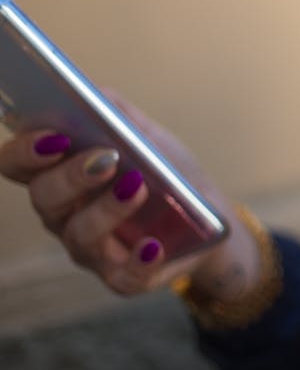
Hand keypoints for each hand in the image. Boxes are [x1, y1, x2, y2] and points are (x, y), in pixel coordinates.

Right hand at [0, 95, 262, 301]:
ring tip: (138, 186)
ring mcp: (92, 250)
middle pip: (45, 198)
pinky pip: (124, 276)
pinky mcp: (125, 276)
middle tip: (108, 158)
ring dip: (107, 209)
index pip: (17, 164)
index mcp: (59, 175)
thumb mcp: (146, 135)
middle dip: (72, 176)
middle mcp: (65, 215)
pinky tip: (153, 245)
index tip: (52, 137)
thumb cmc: (165, 170)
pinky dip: (137, 261)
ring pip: (80, 235)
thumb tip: (90, 94)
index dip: (24, 152)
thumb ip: (115, 112)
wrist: (210, 213)